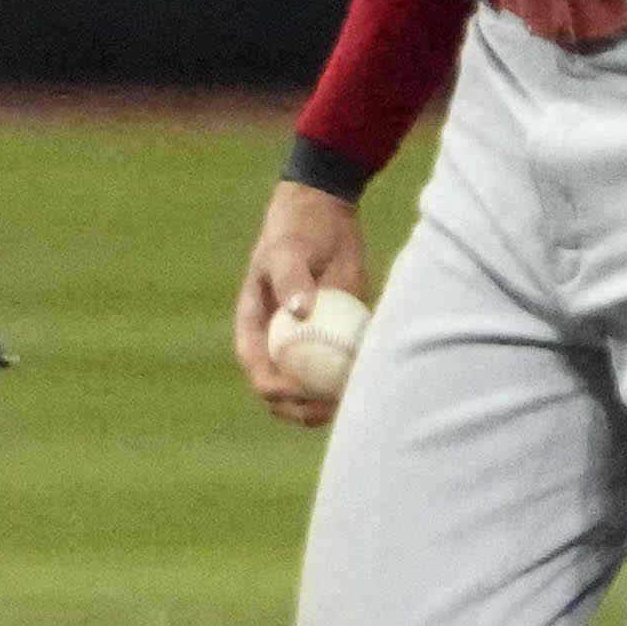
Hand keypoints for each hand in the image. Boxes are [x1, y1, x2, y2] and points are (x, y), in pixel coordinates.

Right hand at [230, 176, 368, 420]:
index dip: (274, 388)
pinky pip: (340, 369)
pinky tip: (371, 383)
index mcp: (255, 327)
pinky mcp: (334, 338)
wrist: (327, 216)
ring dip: (328, 404)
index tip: (298, 390)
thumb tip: (299, 313)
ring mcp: (306, 343)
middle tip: (328, 408)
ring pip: (312, 389)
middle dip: (302, 410)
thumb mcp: (288, 250)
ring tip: (353, 403)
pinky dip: (353, 381)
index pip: (257, 368)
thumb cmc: (297, 230)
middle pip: (282, 392)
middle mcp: (277, 341)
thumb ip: (291, 278)